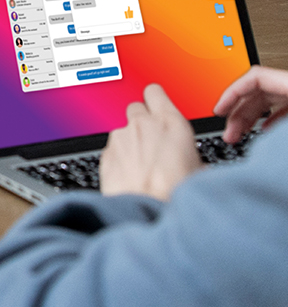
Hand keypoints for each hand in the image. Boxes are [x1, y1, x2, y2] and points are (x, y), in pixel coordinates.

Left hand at [99, 83, 201, 201]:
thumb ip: (193, 158)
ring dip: (131, 144)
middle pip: (135, 108)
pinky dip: (119, 160)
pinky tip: (130, 178)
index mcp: (169, 123)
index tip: (158, 105)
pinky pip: (112, 150)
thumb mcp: (200, 173)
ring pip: (123, 132)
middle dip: (142, 121)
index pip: (155, 92)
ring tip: (143, 169)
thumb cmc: (175, 195)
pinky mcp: (105, 155)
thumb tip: (195, 166)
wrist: (146, 214)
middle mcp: (141, 125)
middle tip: (153, 142)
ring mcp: (120, 138)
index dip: (156, 99)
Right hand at [214, 65, 287, 142]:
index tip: (219, 110)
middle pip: (255, 92)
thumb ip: (276, 119)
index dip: (231, 93)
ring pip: (265, 101)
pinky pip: (279, 108)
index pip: (253, 78)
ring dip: (248, 117)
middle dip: (236, 112)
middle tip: (228, 132)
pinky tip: (262, 129)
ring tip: (238, 134)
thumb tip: (258, 133)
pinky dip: (267, 118)